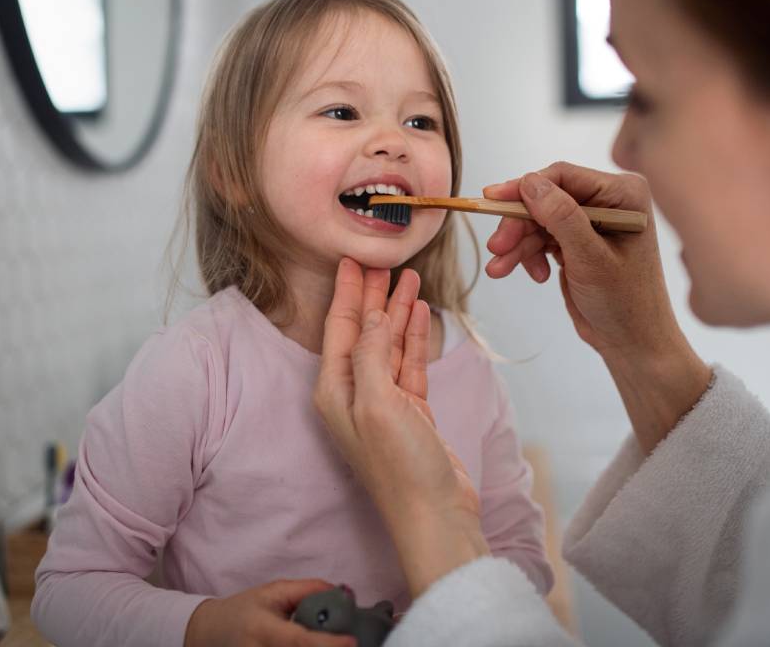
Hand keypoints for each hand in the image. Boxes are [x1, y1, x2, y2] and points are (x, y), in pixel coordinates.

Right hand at [184, 579, 355, 645]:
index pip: (298, 641)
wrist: (208, 633)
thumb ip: (307, 590)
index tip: (351, 641)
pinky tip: (313, 646)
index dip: (328, 644)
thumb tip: (343, 593)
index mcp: (262, 629)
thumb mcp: (273, 591)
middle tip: (344, 643)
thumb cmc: (244, 610)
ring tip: (327, 642)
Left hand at [313, 258, 487, 598]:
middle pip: (362, 331)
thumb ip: (371, 355)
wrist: (435, 513)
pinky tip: (419, 312)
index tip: (350, 257)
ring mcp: (384, 402)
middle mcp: (354, 394)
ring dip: (397, 310)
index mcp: (334, 391)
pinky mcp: (412, 410)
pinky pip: (410, 361)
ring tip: (409, 274)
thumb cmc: (399, 466)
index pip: (338, 328)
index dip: (346, 291)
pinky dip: (415, 336)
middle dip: (372, 294)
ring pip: (389, 343)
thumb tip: (373, 318)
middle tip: (383, 257)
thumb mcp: (377, 403)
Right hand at [484, 163, 711, 451]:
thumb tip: (529, 181)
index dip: (525, 187)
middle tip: (495, 249)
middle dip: (519, 224)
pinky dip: (530, 255)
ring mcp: (591, 222)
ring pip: (538, 220)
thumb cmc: (624, 302)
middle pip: (545, 199)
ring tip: (499, 270)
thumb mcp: (590, 258)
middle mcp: (608, 201)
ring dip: (518, 245)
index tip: (492, 199)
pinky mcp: (577, 242)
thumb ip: (561, 217)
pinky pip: (542, 238)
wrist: (632, 343)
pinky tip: (535, 276)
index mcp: (622, 194)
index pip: (563, 177)